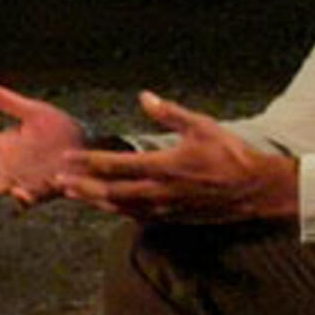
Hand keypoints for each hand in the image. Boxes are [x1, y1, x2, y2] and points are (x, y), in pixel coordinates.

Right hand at [0, 81, 84, 204]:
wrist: (88, 148)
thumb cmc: (63, 129)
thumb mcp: (35, 112)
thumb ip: (8, 103)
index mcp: (4, 144)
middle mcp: (7, 164)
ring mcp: (21, 179)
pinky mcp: (39, 191)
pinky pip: (26, 197)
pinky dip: (21, 197)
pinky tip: (17, 191)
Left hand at [57, 91, 298, 224]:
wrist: (256, 189)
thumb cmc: (230, 155)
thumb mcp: (202, 125)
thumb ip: (169, 113)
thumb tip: (144, 97)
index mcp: (165, 166)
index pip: (117, 165)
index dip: (89, 162)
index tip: (69, 158)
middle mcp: (161, 191)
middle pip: (111, 192)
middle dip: (83, 187)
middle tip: (58, 183)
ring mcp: (167, 208)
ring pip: (122, 208)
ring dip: (96, 201)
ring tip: (74, 195)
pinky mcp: (174, 217)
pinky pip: (139, 216)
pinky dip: (118, 211)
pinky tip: (107, 206)